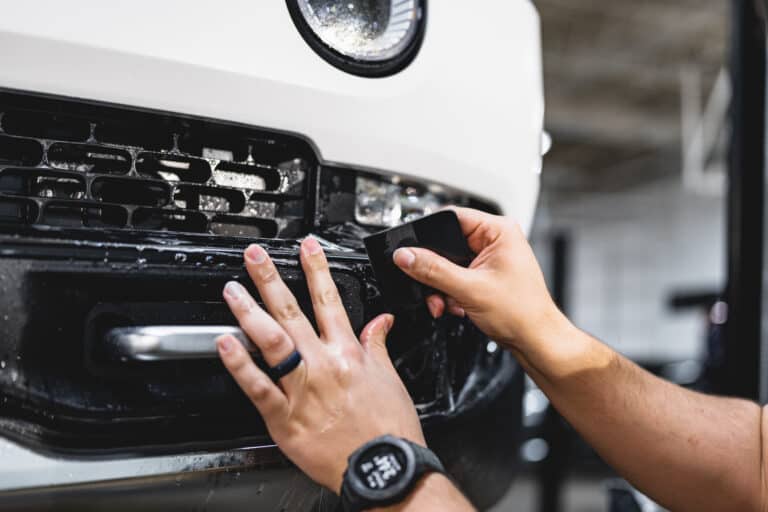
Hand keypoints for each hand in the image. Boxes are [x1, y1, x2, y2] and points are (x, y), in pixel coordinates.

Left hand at [215, 237, 423, 493]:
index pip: (329, 299)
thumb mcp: (389, 378)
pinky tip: (225, 344)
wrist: (383, 468)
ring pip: (271, 342)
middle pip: (293, 312)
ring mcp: (302, 389)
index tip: (305, 246)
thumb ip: (376, 345)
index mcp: (348, 353)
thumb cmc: (388, 428)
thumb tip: (380, 321)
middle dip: (271, 279)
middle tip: (254, 256)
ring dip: (249, 311)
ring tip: (232, 290)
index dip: (316, 268)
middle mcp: (323, 364)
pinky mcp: (285, 417)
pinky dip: (239, 364)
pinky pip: (257, 387)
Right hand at [392, 207, 567, 350]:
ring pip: (448, 263)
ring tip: (445, 302)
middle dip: (434, 270)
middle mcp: (495, 240)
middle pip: (446, 244)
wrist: (535, 340)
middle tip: (430, 286)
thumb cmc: (522, 313)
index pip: (451, 217)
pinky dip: (448, 292)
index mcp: (498, 230)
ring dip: (440, 285)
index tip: (411, 251)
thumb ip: (433, 270)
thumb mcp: (469, 289)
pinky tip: (455, 306)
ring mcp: (490, 258)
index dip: (429, 234)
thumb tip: (405, 255)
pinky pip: (454, 276)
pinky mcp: (484, 275)